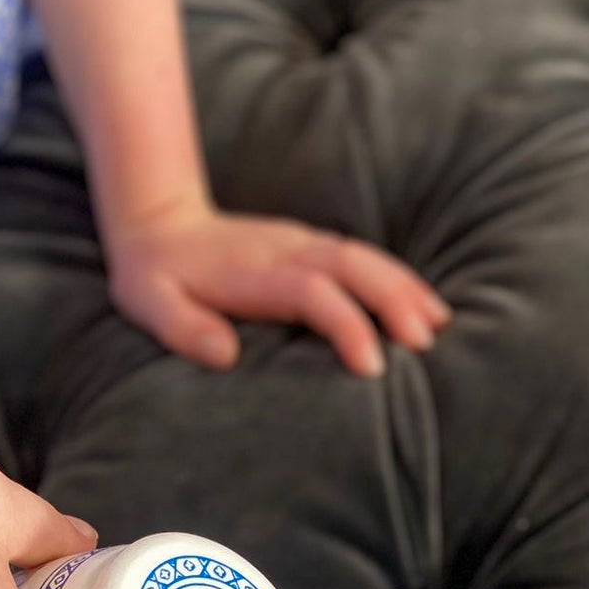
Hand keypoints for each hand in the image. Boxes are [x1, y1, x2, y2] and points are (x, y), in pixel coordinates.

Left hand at [106, 200, 451, 376]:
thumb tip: (223, 355)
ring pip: (365, 259)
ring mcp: (303, 244)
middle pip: (352, 267)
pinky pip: (364, 259)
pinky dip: (398, 280)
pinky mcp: (311, 247)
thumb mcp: (149, 304)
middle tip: (425, 344)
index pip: (312, 293)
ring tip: (439, 326)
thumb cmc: (155, 276)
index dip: (345, 326)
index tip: (372, 368)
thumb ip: (184, 328)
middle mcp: (287, 251)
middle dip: (393, 301)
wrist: (157, 221)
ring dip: (405, 289)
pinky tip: (426, 306)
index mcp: (255, 272)